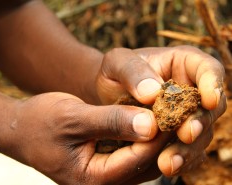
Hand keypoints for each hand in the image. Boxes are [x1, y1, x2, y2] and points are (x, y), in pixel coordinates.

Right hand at [12, 92, 169, 183]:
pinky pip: (132, 153)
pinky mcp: (105, 163)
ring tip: (168, 111)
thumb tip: (149, 124)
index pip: (138, 158)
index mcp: (93, 179)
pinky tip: (149, 116)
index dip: (158, 134)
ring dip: (154, 136)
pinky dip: (142, 136)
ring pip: (142, 159)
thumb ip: (109, 122)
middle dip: (162, 136)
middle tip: (177, 109)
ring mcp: (105, 174)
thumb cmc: (41, 122)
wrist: (22, 129)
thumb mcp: (73, 118)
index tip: (174, 109)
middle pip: (145, 162)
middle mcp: (103, 183)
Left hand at [96, 46, 226, 175]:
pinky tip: (166, 167)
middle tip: (186, 135)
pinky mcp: (177, 136)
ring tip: (167, 162)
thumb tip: (153, 93)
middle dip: (200, 122)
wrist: (107, 93)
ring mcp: (186, 115)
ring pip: (200, 133)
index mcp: (183, 63)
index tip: (208, 100)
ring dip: (188, 149)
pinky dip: (179, 160)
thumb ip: (132, 71)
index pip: (209, 69)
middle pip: (209, 107)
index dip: (213, 84)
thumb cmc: (114, 73)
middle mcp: (190, 90)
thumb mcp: (116, 63)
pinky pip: (187, 150)